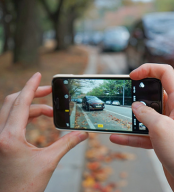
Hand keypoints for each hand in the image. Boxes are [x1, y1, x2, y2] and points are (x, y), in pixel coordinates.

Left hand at [0, 72, 87, 191]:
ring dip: (31, 107)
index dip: (31, 87)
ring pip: (11, 111)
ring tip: (50, 112)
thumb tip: (83, 134)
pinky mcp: (1, 143)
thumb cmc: (25, 185)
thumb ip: (67, 143)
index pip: (21, 103)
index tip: (38, 75)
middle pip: (12, 102)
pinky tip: (38, 119)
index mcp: (9, 137)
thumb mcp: (49, 161)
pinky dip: (25, 116)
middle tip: (49, 92)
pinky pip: (10, 121)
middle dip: (32, 94)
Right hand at [110, 64, 173, 191]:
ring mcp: (170, 124)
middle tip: (124, 97)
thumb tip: (136, 106)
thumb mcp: (161, 129)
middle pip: (155, 93)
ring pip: (148, 114)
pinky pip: (145, 132)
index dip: (148, 69)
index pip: (165, 73)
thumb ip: (146, 113)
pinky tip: (119, 137)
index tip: (133, 76)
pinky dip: (133, 134)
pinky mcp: (164, 138)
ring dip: (133, 117)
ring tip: (118, 118)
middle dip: (138, 94)